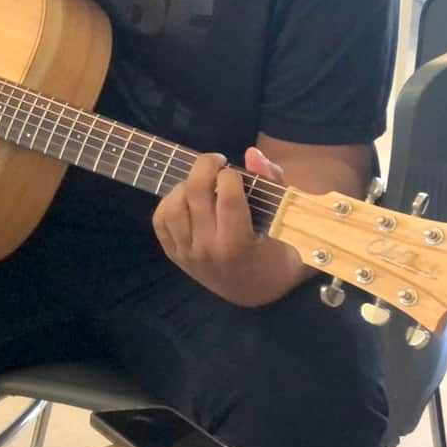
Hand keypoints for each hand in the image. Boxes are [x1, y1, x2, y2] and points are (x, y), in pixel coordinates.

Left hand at [152, 148, 302, 305]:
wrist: (253, 293)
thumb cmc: (277, 256)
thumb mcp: (287, 225)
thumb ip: (273, 186)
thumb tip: (252, 153)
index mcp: (238, 245)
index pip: (227, 198)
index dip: (230, 175)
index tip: (235, 172)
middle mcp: (208, 250)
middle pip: (196, 194)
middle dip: (205, 166)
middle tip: (217, 161)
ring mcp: (187, 254)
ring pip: (173, 205)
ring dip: (186, 184)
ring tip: (202, 182)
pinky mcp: (174, 255)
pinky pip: (160, 220)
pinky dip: (169, 202)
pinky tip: (187, 198)